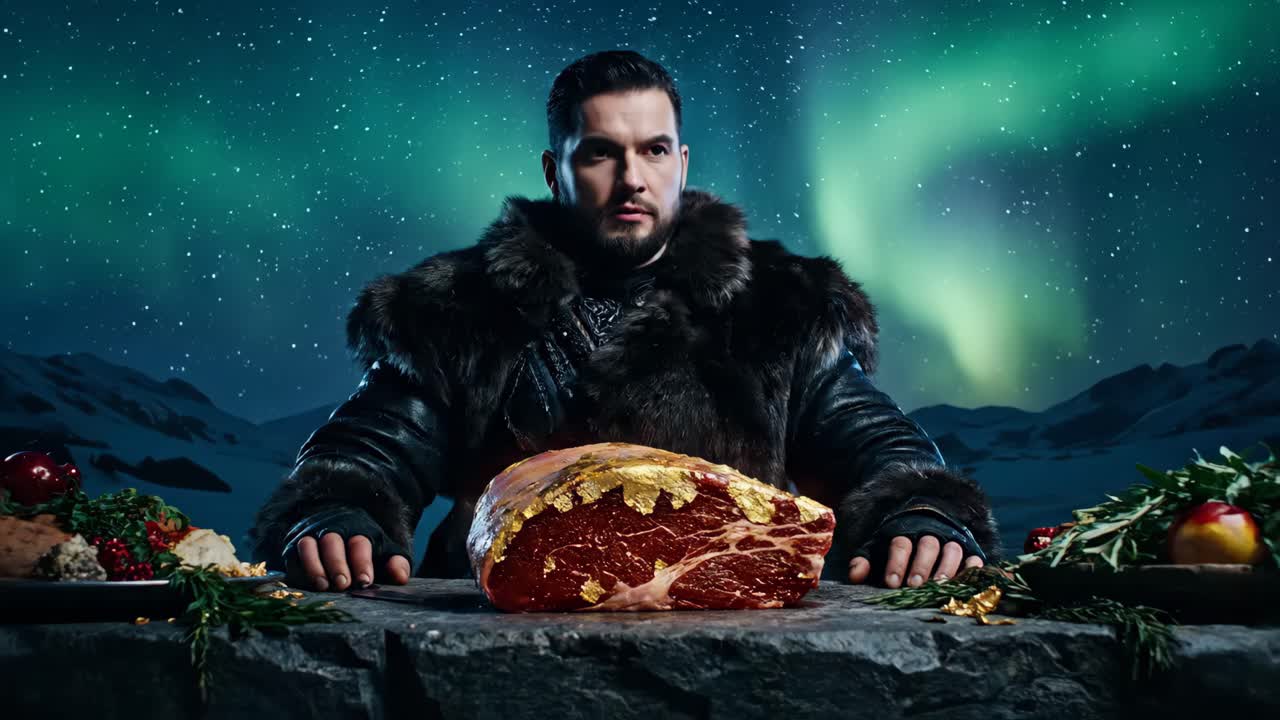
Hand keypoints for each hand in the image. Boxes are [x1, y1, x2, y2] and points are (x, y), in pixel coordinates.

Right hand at [294, 532, 410, 590]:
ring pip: (309, 545)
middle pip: (333, 542)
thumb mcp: (385, 555)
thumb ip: (396, 564)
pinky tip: (305, 585)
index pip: (359, 543)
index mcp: (360, 530)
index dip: (362, 562)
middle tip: (342, 585)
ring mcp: (312, 535)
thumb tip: (400, 577)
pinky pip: (292, 554)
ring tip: (322, 587)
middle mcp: (334, 529)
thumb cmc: (365, 552)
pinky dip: (297, 569)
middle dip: (337, 564)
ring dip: (314, 566)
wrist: (336, 529)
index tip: (365, 580)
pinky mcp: (294, 545)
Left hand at [847, 535, 982, 587]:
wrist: (923, 526)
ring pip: (952, 550)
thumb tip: (856, 575)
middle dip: (921, 566)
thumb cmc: (894, 551)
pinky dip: (973, 566)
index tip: (892, 582)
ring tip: (940, 587)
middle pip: (927, 546)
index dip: (896, 563)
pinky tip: (969, 576)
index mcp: (903, 533)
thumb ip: (864, 562)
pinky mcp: (967, 551)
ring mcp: (949, 542)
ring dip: (947, 567)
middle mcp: (928, 535)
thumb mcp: (876, 552)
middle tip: (916, 585)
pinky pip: (973, 556)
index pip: (901, 544)